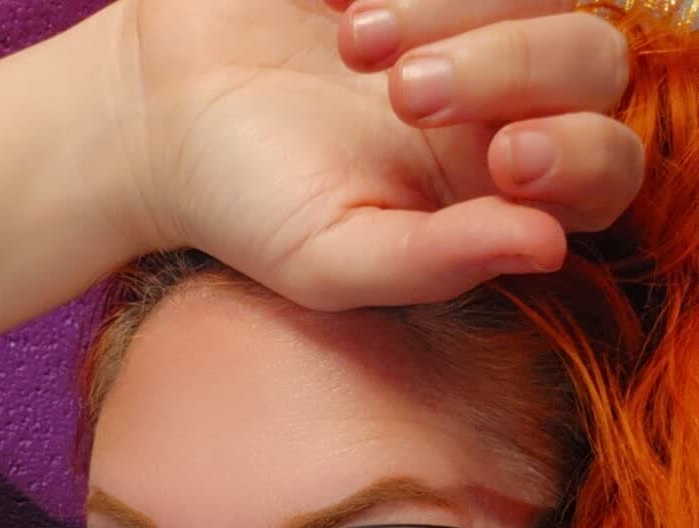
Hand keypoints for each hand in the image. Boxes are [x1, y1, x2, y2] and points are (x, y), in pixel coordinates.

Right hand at [112, 0, 644, 308]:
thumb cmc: (249, 203)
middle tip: (410, 94)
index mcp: (497, 193)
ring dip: (453, 10)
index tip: (509, 158)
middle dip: (518, 67)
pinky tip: (339, 4)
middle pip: (594, 61)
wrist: (161, 106)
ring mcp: (476, 19)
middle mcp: (507, 101)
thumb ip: (437, 264)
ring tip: (353, 45)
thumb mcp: (331, 260)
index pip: (604, 170)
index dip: (584, 157)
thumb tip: (550, 248)